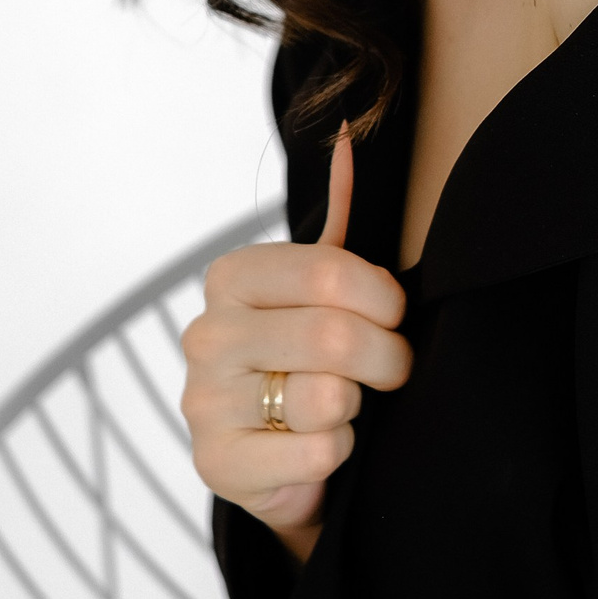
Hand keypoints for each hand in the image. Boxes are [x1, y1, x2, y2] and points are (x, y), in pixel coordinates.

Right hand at [181, 134, 410, 561]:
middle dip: (387, 359)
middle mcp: (204, 333)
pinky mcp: (215, 463)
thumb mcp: (320, 289)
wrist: (276, 458)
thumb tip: (351, 134)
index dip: (385, 300)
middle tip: (392, 369)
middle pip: (335, 338)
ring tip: (340, 406)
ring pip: (328, 399)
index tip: (395, 316)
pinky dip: (336, 454)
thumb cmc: (308, 360)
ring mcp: (202, 401)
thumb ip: (340, 218)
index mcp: (230, 276)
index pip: (330, 271)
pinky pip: (317, 454)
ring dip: (356, 408)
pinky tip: (315, 446)